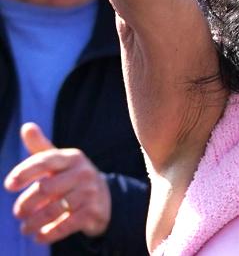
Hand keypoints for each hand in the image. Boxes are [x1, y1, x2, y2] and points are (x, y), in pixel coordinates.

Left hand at [3, 123, 110, 243]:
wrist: (105, 197)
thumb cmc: (72, 177)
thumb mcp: (59, 162)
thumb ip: (41, 147)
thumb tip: (26, 126)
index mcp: (72, 157)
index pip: (45, 161)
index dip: (25, 172)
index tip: (9, 185)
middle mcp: (83, 172)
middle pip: (46, 188)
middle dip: (26, 203)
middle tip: (17, 212)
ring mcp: (90, 192)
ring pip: (54, 209)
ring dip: (34, 222)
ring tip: (25, 228)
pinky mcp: (93, 212)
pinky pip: (67, 224)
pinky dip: (50, 233)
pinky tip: (39, 237)